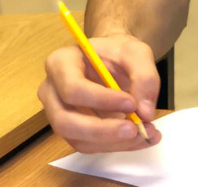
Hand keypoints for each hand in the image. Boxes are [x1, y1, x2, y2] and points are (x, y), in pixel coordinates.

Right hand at [38, 34, 161, 152]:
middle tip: (135, 129)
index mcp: (60, 63)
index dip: (101, 100)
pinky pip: (89, 145)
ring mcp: (58, 113)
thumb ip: (145, 77)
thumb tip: (145, 112)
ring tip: (145, 134)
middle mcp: (52, 91)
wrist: (114, 60)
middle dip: (102, 130)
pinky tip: (140, 138)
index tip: (131, 103)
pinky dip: (116, 145)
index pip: (72, 88)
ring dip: (113, 142)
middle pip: (66, 121)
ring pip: (78, 139)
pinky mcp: (72, 130)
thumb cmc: (118, 52)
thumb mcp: (137, 52)